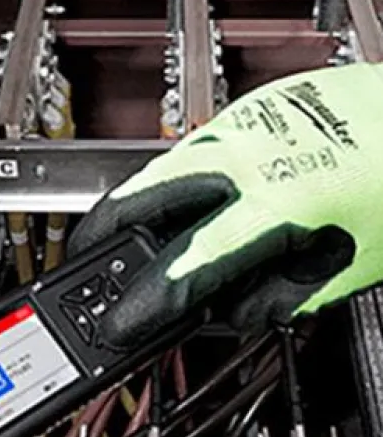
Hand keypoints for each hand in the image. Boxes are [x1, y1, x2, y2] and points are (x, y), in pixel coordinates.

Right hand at [70, 63, 382, 349]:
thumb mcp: (348, 269)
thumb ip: (275, 297)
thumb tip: (227, 309)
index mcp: (279, 202)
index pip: (184, 267)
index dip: (142, 306)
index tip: (119, 326)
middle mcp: (246, 154)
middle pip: (137, 199)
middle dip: (102, 237)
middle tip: (89, 263)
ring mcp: (241, 124)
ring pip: (158, 172)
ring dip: (138, 210)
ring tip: (144, 241)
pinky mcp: (247, 110)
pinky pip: (189, 153)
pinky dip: (177, 184)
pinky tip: (196, 201)